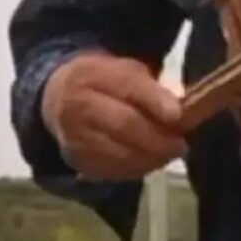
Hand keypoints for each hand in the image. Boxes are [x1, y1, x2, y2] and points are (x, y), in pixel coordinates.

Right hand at [42, 52, 186, 181]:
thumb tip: (182, 113)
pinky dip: (136, 169)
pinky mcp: (75, 159)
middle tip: (180, 146)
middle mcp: (78, 103)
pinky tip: (147, 161)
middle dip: (158, 139)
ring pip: (119, 153)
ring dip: (150, 158)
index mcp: (93, 73)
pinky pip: (112, 170)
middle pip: (124, 124)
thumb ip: (152, 88)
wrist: (58, 96)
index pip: (128, 86)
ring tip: (167, 154)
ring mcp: (73, 134)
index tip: (178, 116)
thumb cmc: (104, 81)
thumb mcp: (126, 70)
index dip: (155, 102)